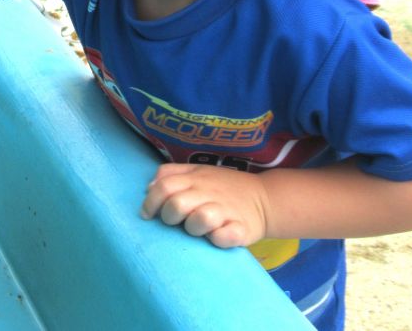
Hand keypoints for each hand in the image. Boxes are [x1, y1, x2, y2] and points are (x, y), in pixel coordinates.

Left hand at [140, 163, 270, 247]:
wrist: (264, 198)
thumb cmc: (222, 187)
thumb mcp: (197, 172)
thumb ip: (171, 174)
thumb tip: (148, 187)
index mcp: (195, 178)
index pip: (164, 186)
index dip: (150, 201)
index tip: (147, 214)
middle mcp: (209, 192)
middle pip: (177, 204)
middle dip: (168, 216)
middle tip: (173, 222)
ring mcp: (226, 210)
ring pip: (201, 219)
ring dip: (193, 227)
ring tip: (197, 229)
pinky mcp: (242, 229)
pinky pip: (225, 237)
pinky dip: (218, 239)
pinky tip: (217, 237)